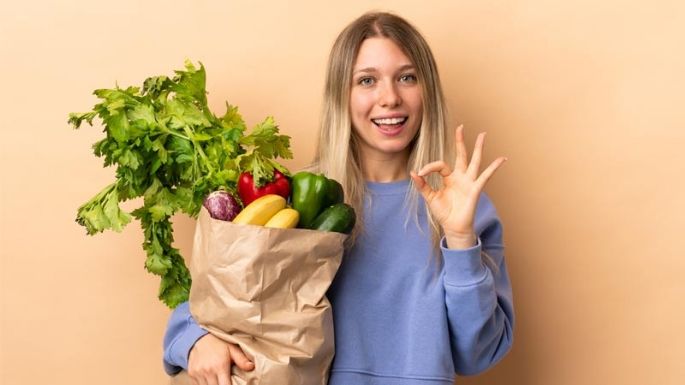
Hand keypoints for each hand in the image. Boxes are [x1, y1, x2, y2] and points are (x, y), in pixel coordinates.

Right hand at [187, 333, 253, 384]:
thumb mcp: (232, 348)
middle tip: (226, 381)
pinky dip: (204, 384)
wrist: (198, 338)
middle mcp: (208, 371)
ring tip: (218, 380)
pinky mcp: (191, 374)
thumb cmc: (218, 343)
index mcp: (220, 366)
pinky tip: (210, 380)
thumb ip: (241, 359)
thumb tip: (251, 367)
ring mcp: (198, 373)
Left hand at [410, 125, 506, 248]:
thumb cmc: (443, 212)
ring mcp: (469, 182)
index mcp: (449, 178)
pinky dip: (494, 167)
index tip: (420, 174)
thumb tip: (413, 172)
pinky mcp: (475, 189)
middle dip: (460, 141)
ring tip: (483, 134)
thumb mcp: (430, 197)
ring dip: (478, 147)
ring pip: (474, 161)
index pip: (440, 165)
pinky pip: (485, 176)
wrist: (452, 227)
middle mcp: (460, 177)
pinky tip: (502, 158)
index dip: (429, 167)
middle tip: (460, 126)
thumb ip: (422, 185)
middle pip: (461, 155)